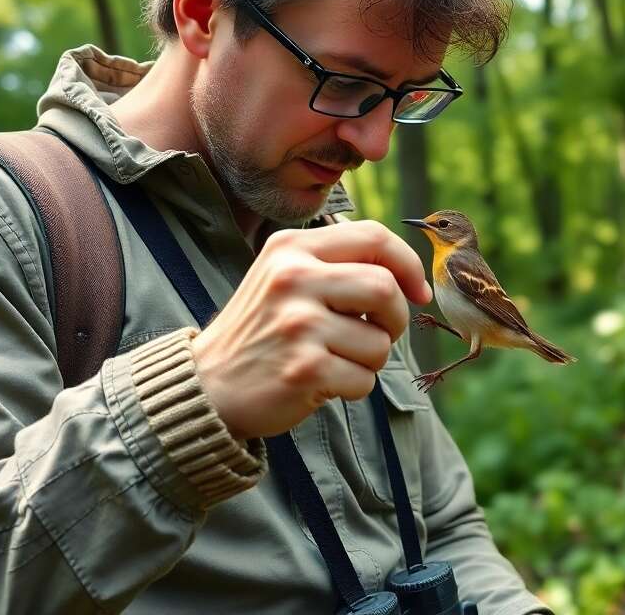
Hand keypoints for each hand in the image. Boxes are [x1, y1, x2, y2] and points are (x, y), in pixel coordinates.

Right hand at [190, 220, 432, 438]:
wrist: (207, 385)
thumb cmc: (262, 331)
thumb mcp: (285, 278)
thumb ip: (337, 264)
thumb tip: (408, 277)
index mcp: (291, 249)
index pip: (375, 237)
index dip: (408, 265)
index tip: (418, 291)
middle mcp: (293, 279)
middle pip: (385, 288)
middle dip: (396, 318)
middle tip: (379, 333)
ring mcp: (298, 324)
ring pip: (381, 342)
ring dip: (370, 360)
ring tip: (335, 360)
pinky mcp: (304, 368)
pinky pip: (364, 379)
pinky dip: (354, 387)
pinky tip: (322, 383)